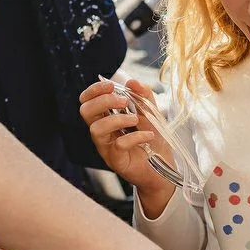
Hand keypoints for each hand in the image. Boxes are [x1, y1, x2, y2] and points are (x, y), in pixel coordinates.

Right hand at [78, 77, 175, 211]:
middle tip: (124, 102)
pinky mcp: (117, 161)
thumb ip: (143, 96)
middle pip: (85, 112)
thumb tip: (132, 81)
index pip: (87, 101)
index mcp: (105, 118)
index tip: (111, 85)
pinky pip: (118, 145)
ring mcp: (106, 147)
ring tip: (136, 119)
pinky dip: (135, 136)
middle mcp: (102, 132)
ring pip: (96, 129)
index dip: (94, 90)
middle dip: (104, 101)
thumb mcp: (151, 113)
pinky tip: (149, 135)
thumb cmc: (153, 140)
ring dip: (117, 119)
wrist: (164, 168)